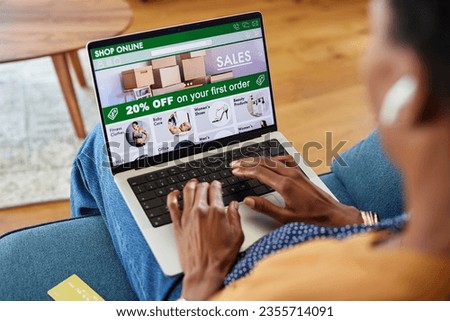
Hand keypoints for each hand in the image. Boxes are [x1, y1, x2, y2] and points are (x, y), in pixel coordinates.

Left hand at [167, 180, 243, 299]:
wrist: (204, 272)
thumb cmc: (222, 257)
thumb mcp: (237, 236)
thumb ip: (236, 217)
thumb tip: (234, 205)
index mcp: (217, 212)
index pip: (215, 189)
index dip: (216, 184)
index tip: (217, 185)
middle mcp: (201, 211)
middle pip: (201, 188)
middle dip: (205, 184)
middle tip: (207, 186)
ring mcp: (187, 217)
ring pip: (187, 191)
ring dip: (191, 184)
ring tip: (193, 183)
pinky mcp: (177, 225)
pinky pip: (172, 205)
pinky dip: (172, 196)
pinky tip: (175, 193)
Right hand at [230, 156, 361, 225]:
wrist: (332, 214)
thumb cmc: (311, 217)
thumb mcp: (285, 217)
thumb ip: (265, 207)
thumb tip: (248, 200)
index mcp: (285, 185)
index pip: (259, 172)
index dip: (244, 170)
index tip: (234, 171)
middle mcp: (290, 175)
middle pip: (263, 163)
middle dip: (247, 162)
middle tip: (234, 164)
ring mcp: (295, 172)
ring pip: (271, 160)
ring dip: (256, 160)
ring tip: (245, 161)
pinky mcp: (299, 173)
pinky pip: (281, 161)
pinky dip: (269, 160)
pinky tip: (266, 161)